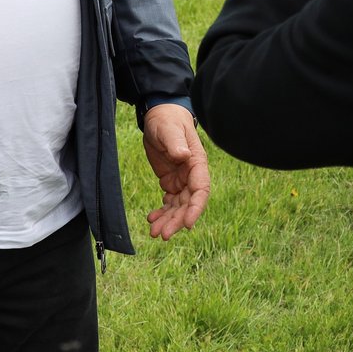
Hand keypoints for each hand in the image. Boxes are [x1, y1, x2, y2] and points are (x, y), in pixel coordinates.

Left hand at [141, 104, 209, 240]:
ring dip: (168, 221)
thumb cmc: (167, 120)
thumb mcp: (169, 129)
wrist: (159, 117)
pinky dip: (162, 213)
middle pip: (188, 204)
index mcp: (197, 163)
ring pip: (178, 207)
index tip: (188, 224)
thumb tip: (183, 155)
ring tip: (154, 232)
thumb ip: (176, 143)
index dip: (196, 208)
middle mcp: (192, 175)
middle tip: (163, 234)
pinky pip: (169, 203)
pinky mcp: (171, 182)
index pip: (201, 190)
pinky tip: (151, 218)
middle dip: (177, 220)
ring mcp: (182, 180)